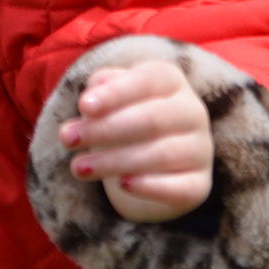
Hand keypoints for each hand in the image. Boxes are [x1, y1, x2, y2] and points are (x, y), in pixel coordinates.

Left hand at [58, 59, 213, 222]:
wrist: (149, 161)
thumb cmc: (122, 115)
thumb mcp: (110, 95)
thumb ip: (101, 86)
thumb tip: (94, 93)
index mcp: (171, 81)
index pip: (148, 80)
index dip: (115, 93)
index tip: (83, 106)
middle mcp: (193, 112)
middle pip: (152, 119)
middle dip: (105, 130)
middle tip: (67, 139)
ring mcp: (200, 149)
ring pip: (161, 154)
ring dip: (114, 161)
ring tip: (77, 168)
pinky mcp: (199, 184)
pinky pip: (180, 187)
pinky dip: (151, 186)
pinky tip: (121, 185)